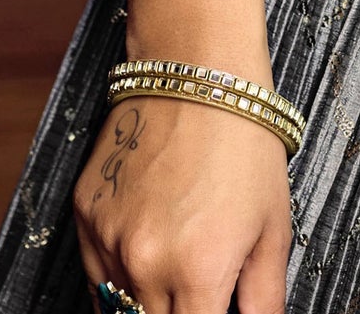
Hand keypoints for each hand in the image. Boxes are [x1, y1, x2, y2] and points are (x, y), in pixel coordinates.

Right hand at [74, 95, 291, 313]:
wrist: (197, 69)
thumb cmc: (245, 141)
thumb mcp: (274, 225)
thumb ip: (264, 299)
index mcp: (199, 272)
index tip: (213, 309)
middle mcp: (147, 264)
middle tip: (198, 290)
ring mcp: (110, 240)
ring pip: (118, 308)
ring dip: (146, 303)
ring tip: (177, 261)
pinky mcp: (85, 215)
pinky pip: (97, 271)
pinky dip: (120, 274)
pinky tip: (149, 244)